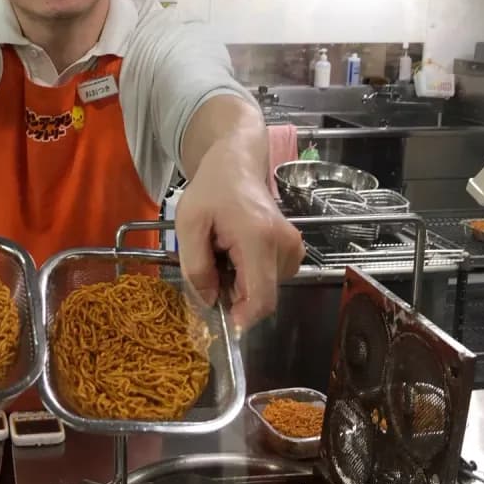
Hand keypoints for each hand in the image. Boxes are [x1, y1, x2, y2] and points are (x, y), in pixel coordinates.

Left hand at [175, 147, 303, 330]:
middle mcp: (285, 246)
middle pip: (262, 296)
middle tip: (212, 267)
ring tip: (224, 254)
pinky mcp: (294, 250)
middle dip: (234, 295)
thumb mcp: (188, 224)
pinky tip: (237, 253)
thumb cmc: (211, 190)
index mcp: (259, 238)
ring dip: (241, 284)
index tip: (220, 316)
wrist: (238, 165)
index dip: (242, 318)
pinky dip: (251, 275)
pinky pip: (271, 278)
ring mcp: (294, 248)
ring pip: (266, 289)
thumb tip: (209, 301)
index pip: (262, 298)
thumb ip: (196, 267)